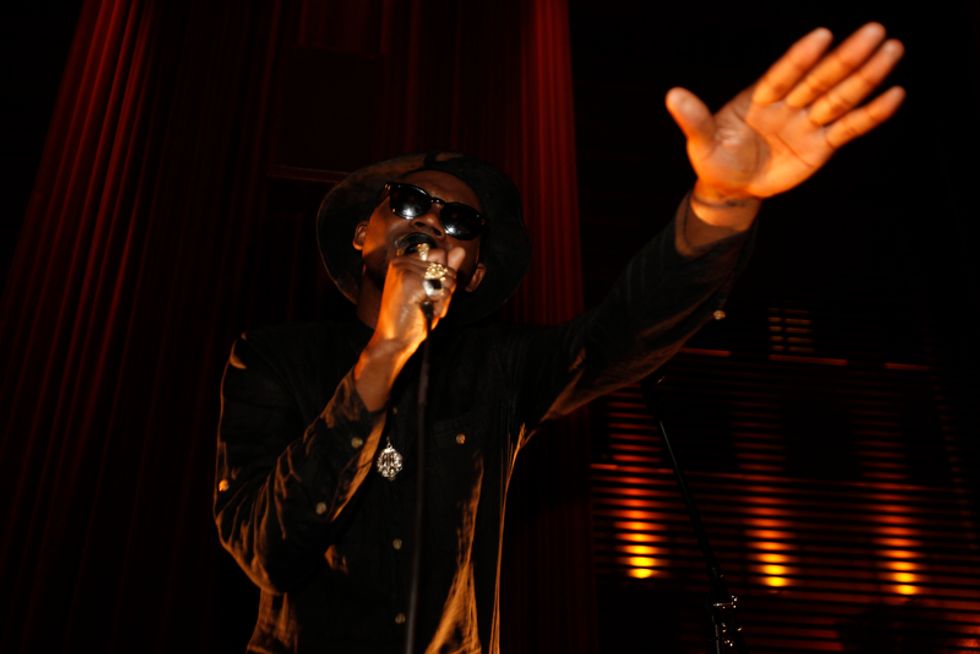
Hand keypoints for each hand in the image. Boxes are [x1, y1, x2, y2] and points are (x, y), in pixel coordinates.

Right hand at [372, 245, 464, 351]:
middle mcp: (401, 262)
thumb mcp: (432, 289)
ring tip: (426, 306)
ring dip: (443, 298)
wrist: (394, 339)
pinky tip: (426, 310)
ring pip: (447, 277)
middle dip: (444, 289)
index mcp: (403, 260)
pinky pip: (444, 289)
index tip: (427, 292)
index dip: (442, 276)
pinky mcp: (411, 283)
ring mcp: (405, 271)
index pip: (440, 255)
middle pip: (446, 267)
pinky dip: (440, 304)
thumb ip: (445, 268)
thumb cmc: (412, 316)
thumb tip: (460, 250)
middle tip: (426, 303)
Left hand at [665, 22, 904, 202]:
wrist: (731, 189)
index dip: (802, 57)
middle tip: (875, 31)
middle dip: (847, 57)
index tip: (822, 35)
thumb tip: (672, 95)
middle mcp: (788, 104)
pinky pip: (850, 128)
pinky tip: (895, 94)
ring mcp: (807, 123)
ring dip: (867, 76)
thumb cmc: (714, 161)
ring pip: (841, 97)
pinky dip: (871, 113)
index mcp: (760, 98)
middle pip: (821, 78)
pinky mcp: (821, 145)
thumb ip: (694, 119)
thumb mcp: (701, 143)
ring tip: (893, 50)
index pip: (784, 74)